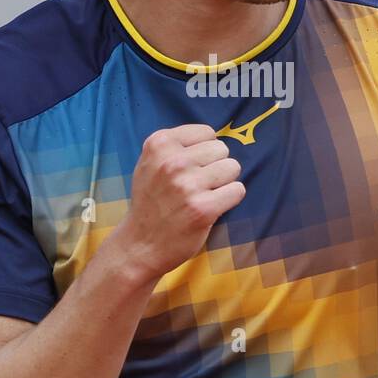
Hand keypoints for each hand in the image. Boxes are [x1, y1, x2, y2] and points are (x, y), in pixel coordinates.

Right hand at [113, 124, 245, 279]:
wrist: (140, 244)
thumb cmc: (151, 201)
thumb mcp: (150, 163)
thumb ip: (176, 146)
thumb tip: (214, 137)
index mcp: (159, 144)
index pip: (207, 132)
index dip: (203, 151)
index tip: (190, 167)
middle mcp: (172, 161)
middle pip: (222, 149)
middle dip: (215, 166)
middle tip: (197, 185)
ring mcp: (187, 185)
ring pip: (233, 167)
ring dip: (224, 182)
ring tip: (204, 194)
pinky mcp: (203, 208)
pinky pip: (237, 190)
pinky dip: (230, 199)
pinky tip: (212, 207)